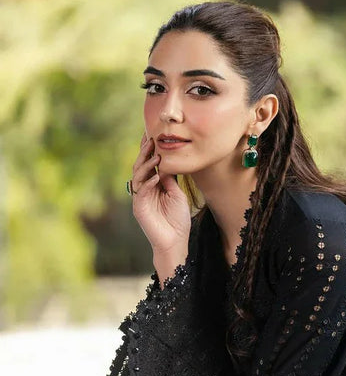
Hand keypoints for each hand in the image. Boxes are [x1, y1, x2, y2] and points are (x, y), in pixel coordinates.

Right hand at [131, 132, 191, 255]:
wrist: (175, 241)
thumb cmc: (178, 219)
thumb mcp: (177, 194)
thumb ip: (170, 179)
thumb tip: (166, 163)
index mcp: (153, 185)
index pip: (149, 164)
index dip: (150, 150)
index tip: (154, 134)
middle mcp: (144, 189)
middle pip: (140, 166)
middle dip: (145, 152)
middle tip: (151, 138)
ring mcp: (140, 198)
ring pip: (138, 176)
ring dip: (146, 165)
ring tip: (156, 156)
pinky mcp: (139, 207)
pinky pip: (141, 191)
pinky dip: (148, 183)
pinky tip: (155, 176)